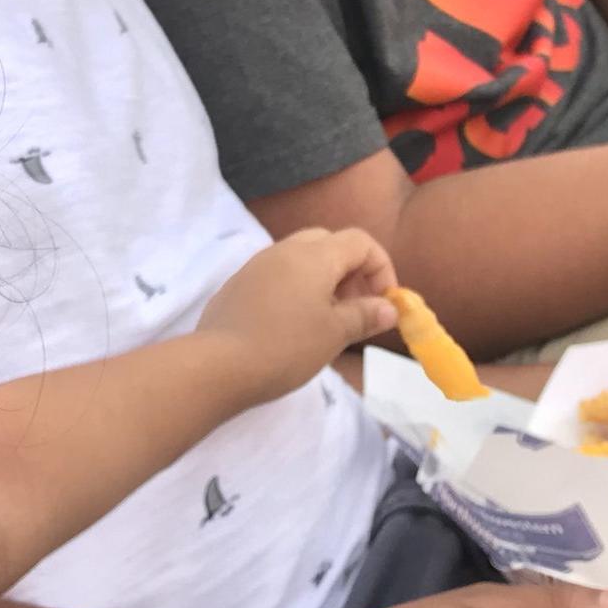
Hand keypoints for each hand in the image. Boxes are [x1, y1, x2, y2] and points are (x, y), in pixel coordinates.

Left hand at [196, 226, 396, 403]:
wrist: (218, 365)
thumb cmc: (285, 347)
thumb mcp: (334, 334)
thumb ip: (365, 315)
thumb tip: (389, 308)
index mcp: (314, 255)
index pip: (360, 241)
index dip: (381, 268)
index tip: (384, 304)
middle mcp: (284, 250)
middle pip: (329, 242)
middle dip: (352, 270)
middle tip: (357, 307)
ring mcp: (256, 265)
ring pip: (301, 257)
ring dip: (324, 280)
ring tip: (327, 319)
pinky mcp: (237, 285)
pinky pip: (277, 275)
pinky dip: (296, 289)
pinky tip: (293, 325)